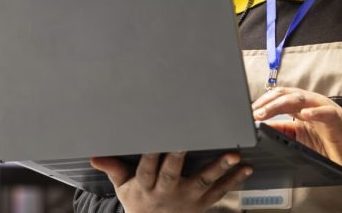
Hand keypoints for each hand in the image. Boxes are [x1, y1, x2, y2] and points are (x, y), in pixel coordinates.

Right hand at [88, 152, 250, 211]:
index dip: (150, 154)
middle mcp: (166, 192)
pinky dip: (234, 180)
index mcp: (146, 186)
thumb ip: (114, 169)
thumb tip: (95, 157)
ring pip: (203, 183)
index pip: (146, 168)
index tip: (155, 138)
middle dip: (180, 158)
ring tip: (233, 156)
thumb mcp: (123, 189)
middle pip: (172, 174)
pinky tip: (246, 168)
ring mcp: (187, 199)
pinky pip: (220, 192)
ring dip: (219, 168)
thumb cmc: (139, 203)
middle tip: (187, 142)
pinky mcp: (203, 204)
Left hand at [251, 87, 341, 184]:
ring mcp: (325, 110)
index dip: (262, 102)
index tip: (247, 112)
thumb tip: (263, 127)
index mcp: (303, 107)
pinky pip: (326, 112)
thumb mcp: (302, 139)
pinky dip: (315, 112)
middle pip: (286, 95)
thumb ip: (284, 131)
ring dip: (280, 104)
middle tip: (252, 112)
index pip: (279, 97)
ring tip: (266, 112)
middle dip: (267, 102)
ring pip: (300, 99)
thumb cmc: (333, 144)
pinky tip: (304, 115)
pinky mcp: (337, 120)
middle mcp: (312, 104)